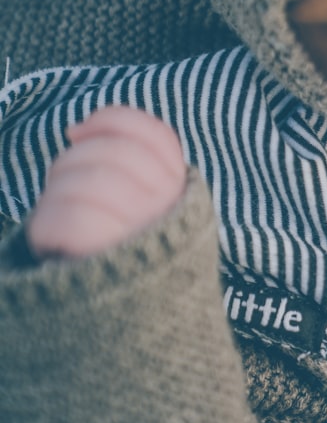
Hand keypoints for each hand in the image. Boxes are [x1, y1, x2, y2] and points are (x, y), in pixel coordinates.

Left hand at [28, 107, 186, 259]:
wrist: (125, 301)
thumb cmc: (122, 236)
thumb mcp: (143, 195)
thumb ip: (130, 158)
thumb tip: (76, 128)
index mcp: (178, 190)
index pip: (156, 136)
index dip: (114, 120)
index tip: (82, 129)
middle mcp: (166, 209)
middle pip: (115, 153)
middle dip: (79, 155)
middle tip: (70, 176)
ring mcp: (138, 234)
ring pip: (86, 181)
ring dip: (61, 187)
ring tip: (65, 206)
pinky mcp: (104, 257)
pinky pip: (68, 217)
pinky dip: (51, 216)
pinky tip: (58, 228)